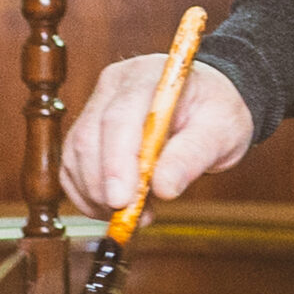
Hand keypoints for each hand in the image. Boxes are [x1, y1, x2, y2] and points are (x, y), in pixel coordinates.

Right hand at [60, 55, 252, 217]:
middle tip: (132, 217)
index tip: (122, 201)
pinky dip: (87, 196)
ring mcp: (96, 105)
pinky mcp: (86, 130)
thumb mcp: (221, 132)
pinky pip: (72, 167)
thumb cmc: (216, 113)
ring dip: (96, 195)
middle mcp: (114, 86)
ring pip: (75, 156)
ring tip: (135, 213)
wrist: (208, 104)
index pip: (119, 117)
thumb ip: (192, 156)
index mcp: (148, 76)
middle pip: (89, 138)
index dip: (116, 162)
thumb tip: (164, 188)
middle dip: (104, 186)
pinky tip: (115, 208)